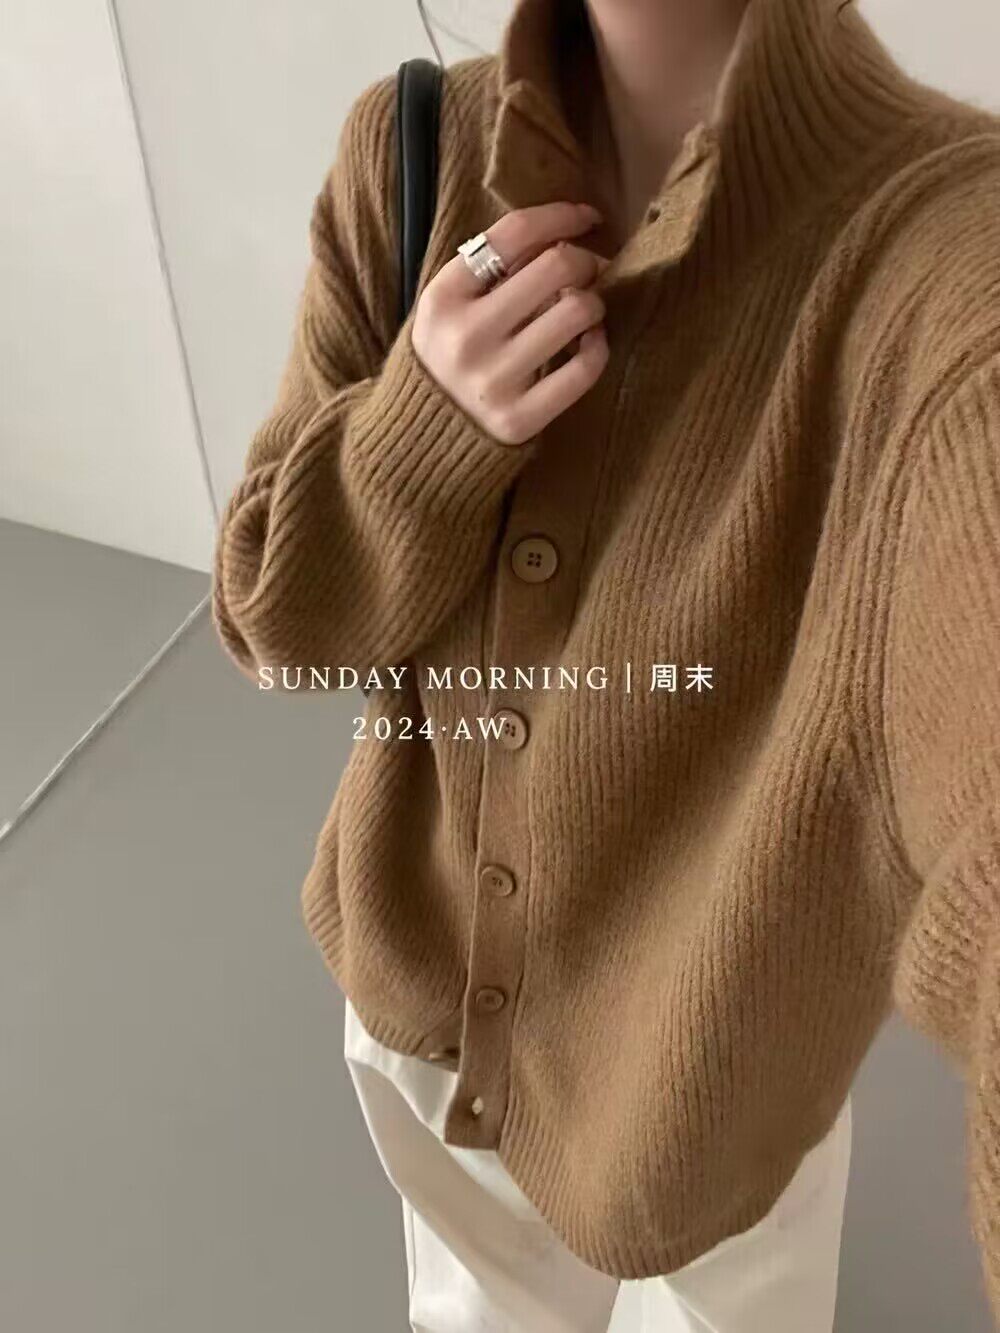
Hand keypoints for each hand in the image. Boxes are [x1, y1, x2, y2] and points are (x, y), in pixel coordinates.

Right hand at [411, 201, 609, 445]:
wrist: (424, 439)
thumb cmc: (448, 355)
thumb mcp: (449, 305)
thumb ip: (491, 267)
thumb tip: (565, 233)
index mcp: (443, 297)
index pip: (514, 233)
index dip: (562, 216)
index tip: (587, 218)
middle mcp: (465, 336)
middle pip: (556, 266)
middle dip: (585, 261)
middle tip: (587, 273)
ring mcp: (493, 380)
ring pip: (578, 312)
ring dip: (594, 303)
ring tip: (585, 311)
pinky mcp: (519, 419)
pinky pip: (585, 367)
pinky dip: (598, 346)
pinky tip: (589, 343)